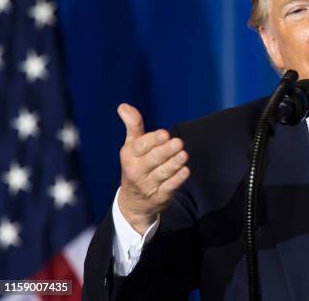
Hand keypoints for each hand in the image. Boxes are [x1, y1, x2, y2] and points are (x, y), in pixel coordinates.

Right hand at [116, 103, 189, 234]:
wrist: (134, 202)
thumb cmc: (136, 165)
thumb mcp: (132, 146)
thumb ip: (133, 125)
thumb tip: (123, 106)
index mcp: (129, 155)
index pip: (141, 146)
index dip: (153, 140)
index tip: (164, 134)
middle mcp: (136, 171)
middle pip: (153, 159)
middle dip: (166, 151)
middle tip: (178, 143)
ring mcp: (147, 185)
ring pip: (162, 173)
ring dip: (174, 164)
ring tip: (184, 155)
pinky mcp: (159, 197)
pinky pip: (168, 188)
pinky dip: (177, 180)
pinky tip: (185, 171)